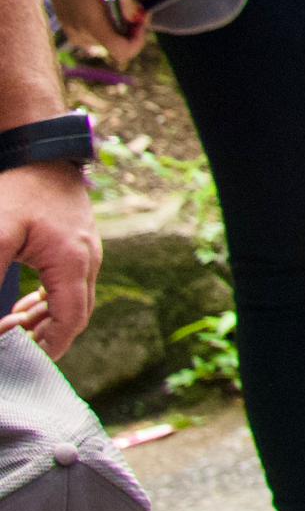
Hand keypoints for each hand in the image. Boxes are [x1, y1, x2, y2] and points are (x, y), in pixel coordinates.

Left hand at [0, 165, 95, 356]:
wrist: (39, 149)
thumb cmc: (18, 189)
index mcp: (73, 262)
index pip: (70, 322)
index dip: (48, 349)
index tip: (20, 361)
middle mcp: (88, 259)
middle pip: (76, 315)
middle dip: (44, 337)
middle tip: (10, 346)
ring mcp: (87, 250)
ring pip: (73, 301)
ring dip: (45, 321)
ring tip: (12, 328)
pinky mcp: (78, 243)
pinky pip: (70, 283)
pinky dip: (50, 302)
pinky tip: (26, 305)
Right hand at [45, 0, 142, 70]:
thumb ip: (125, 2)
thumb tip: (137, 18)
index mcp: (89, 26)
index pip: (122, 52)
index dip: (139, 40)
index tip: (143, 19)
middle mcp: (80, 34)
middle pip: (116, 46)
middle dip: (132, 30)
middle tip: (138, 9)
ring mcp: (73, 31)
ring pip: (106, 41)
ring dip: (119, 27)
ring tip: (122, 6)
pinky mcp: (70, 25)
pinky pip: (95, 36)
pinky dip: (107, 26)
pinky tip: (110, 11)